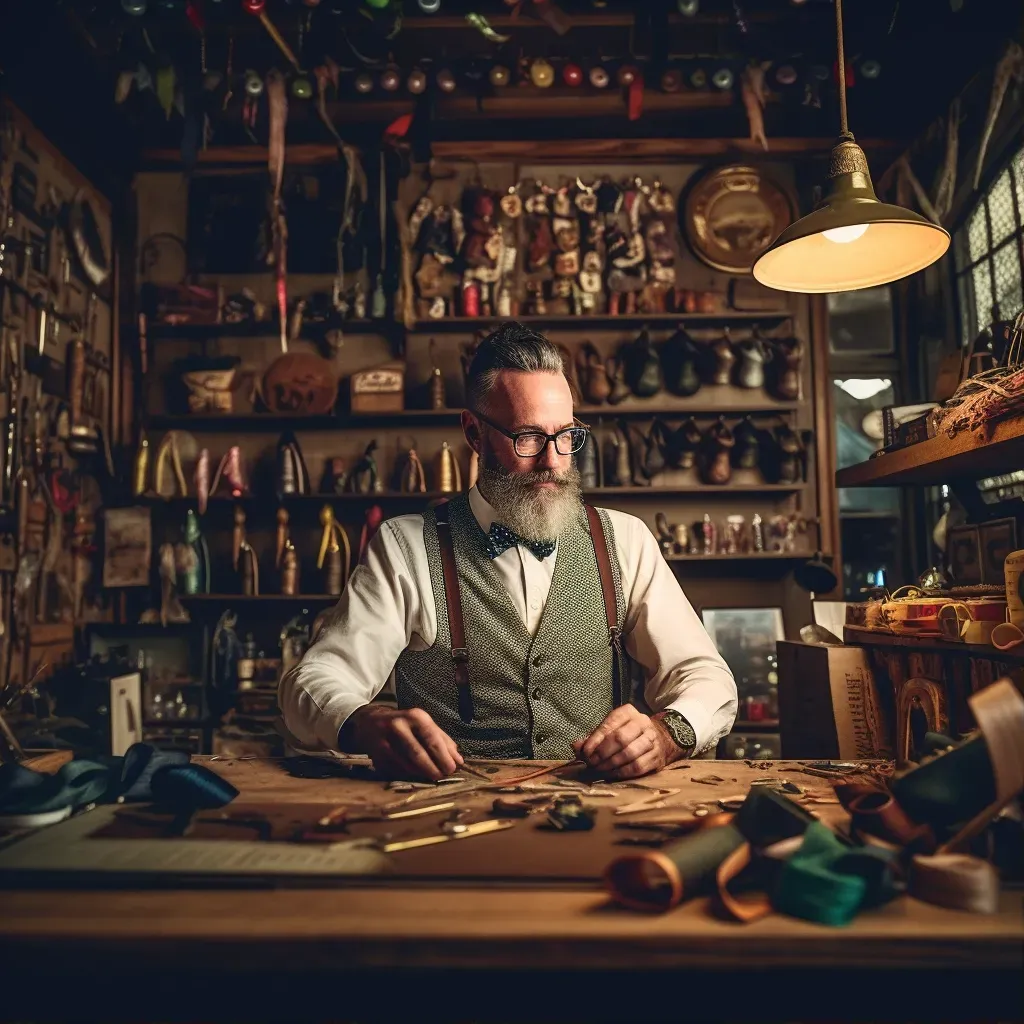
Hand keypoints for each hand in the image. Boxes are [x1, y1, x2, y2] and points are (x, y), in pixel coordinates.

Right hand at [339, 705, 463, 781]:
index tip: (453, 768)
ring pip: (408, 766)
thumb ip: (442, 740)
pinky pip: (398, 771)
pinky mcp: (377, 757)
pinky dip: (410, 775)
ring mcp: (384, 743)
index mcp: (414, 716)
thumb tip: (458, 760)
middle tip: (443, 776)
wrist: (370, 722)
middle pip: (418, 755)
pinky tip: (417, 774)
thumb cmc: (405, 723)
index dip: (443, 756)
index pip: (431, 738)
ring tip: (432, 775)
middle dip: (433, 769)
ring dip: (423, 774)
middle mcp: (398, 727)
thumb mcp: (424, 724)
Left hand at [572, 705, 680, 779]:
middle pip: (620, 739)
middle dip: (603, 753)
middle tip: (592, 763)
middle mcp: (643, 723)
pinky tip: (612, 774)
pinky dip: (622, 772)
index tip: (585, 753)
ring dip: (611, 764)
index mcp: (628, 712)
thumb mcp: (611, 729)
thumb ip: (592, 737)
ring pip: (630, 754)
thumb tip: (575, 746)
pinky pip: (638, 767)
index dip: (595, 740)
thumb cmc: (628, 733)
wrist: (661, 738)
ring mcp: (652, 740)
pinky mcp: (657, 758)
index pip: (609, 725)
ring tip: (600, 769)